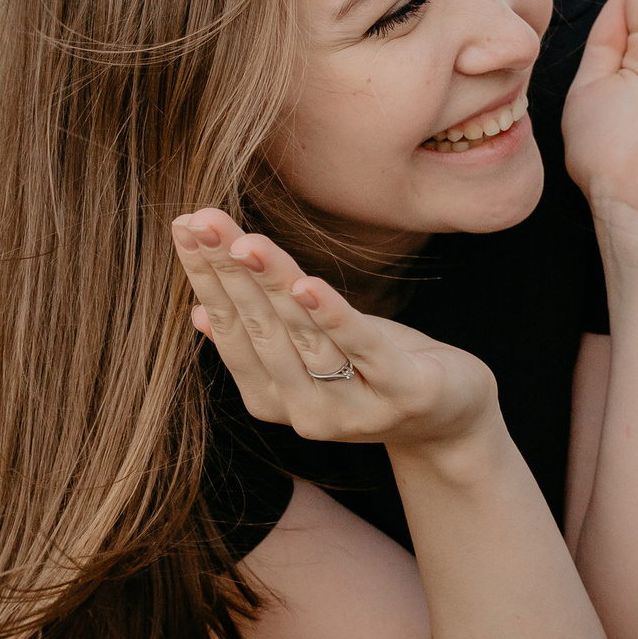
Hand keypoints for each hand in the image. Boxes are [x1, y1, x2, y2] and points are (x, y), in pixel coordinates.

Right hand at [172, 211, 497, 456]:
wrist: (453, 416)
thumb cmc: (377, 369)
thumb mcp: (316, 348)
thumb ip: (262, 334)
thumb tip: (198, 313)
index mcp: (274, 399)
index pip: (231, 330)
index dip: (207, 278)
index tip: (184, 227)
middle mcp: (305, 412)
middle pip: (260, 328)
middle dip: (228, 271)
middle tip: (200, 222)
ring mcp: (353, 410)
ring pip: (304, 334)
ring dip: (272, 284)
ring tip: (244, 242)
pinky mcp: (403, 393)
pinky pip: (361, 348)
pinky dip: (333, 315)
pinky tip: (308, 283)